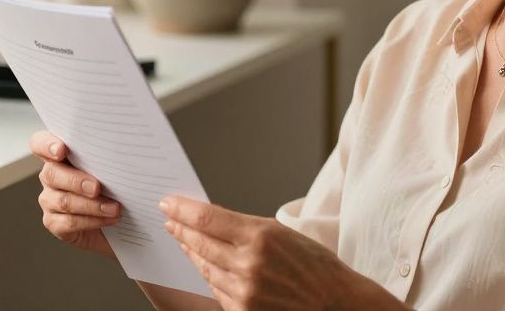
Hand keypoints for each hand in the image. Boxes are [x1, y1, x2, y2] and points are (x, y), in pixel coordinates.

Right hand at [30, 130, 121, 258]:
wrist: (115, 220)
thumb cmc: (112, 185)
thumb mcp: (108, 167)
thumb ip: (104, 157)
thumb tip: (121, 152)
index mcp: (59, 156)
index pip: (39, 143)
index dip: (46, 145)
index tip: (62, 150)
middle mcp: (51, 176)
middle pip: (52, 174)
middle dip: (76, 181)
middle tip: (97, 187)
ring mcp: (49, 200)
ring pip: (64, 201)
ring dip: (92, 205)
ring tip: (114, 207)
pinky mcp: (54, 222)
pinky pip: (69, 222)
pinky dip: (92, 221)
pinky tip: (109, 218)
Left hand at [160, 196, 403, 310]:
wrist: (336, 304)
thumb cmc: (315, 267)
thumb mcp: (282, 234)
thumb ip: (246, 228)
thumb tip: (212, 222)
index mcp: (260, 236)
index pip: (207, 218)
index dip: (182, 210)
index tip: (168, 203)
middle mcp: (248, 264)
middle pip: (199, 242)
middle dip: (180, 229)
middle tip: (169, 220)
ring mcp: (244, 292)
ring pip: (204, 268)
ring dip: (192, 253)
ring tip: (184, 241)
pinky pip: (217, 291)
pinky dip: (210, 277)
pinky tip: (206, 267)